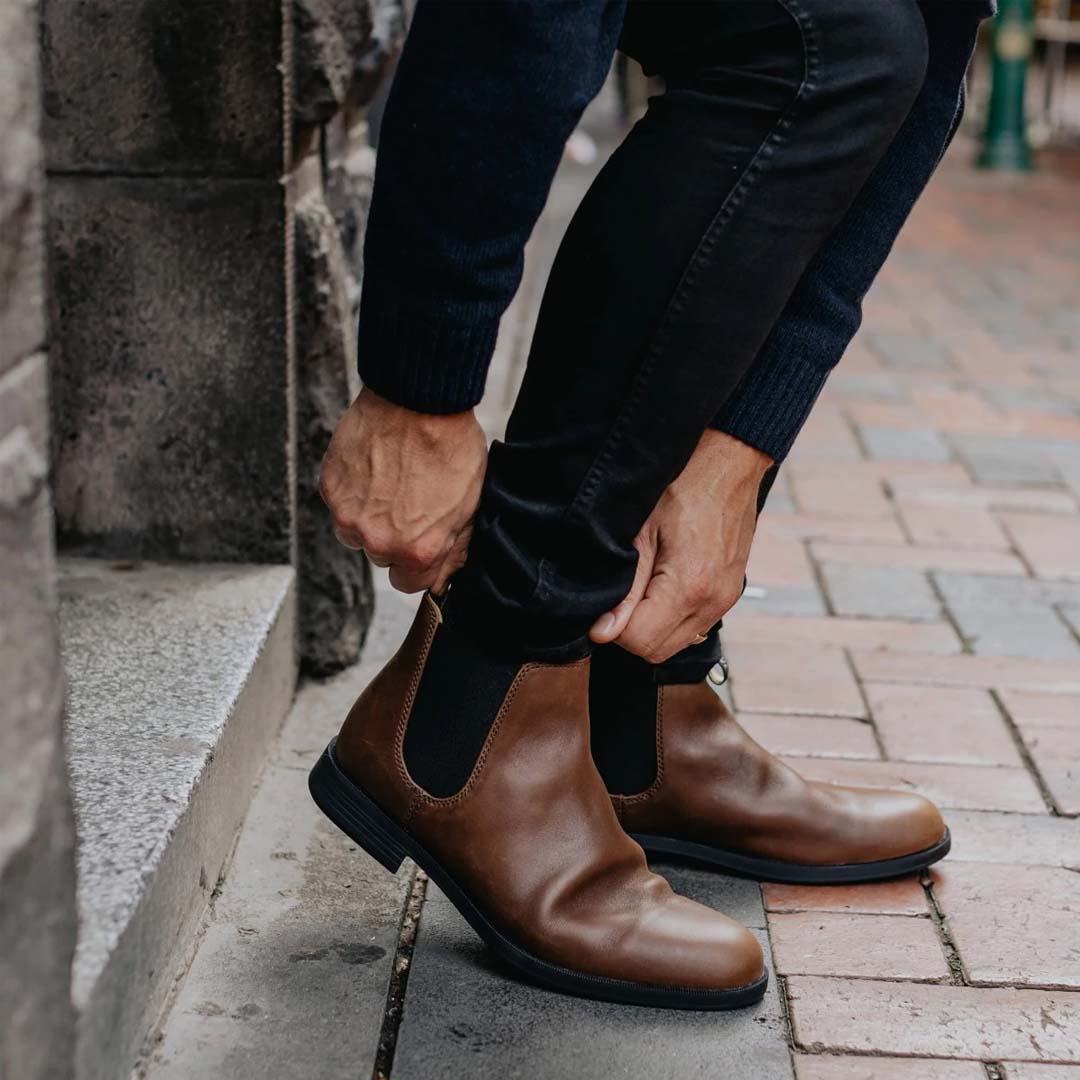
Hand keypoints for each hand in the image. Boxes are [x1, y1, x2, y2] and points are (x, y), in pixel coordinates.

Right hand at [319, 388, 486, 593]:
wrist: (418, 399)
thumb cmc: (450, 447)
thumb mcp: (470, 505)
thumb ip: (454, 547)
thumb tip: (444, 575)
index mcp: (417, 550)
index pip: (409, 583)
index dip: (419, 561)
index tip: (422, 540)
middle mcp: (378, 540)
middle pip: (382, 557)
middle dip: (395, 537)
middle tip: (411, 500)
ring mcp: (349, 515)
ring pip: (356, 532)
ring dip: (370, 517)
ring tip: (392, 482)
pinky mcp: (330, 488)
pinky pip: (341, 503)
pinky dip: (354, 492)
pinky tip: (375, 468)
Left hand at [589, 429, 772, 663]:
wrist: (729, 464)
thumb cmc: (683, 485)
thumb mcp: (641, 532)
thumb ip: (625, 588)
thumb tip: (603, 631)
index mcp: (690, 586)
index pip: (640, 642)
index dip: (612, 629)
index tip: (602, 604)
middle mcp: (714, 602)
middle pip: (657, 651)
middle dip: (629, 632)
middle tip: (618, 595)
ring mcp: (726, 600)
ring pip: (675, 643)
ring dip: (650, 627)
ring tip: (640, 587)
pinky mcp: (729, 593)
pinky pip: (692, 626)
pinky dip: (671, 618)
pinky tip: (661, 586)